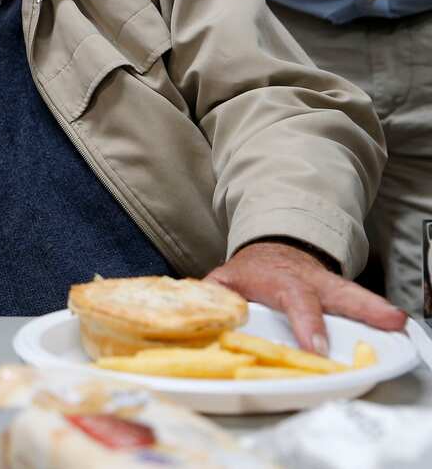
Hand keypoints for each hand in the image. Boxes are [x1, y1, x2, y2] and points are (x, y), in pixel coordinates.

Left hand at [205, 241, 405, 353]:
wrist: (270, 250)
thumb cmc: (249, 273)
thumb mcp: (224, 280)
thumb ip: (213, 295)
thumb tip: (198, 311)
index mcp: (276, 279)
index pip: (293, 298)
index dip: (306, 321)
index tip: (317, 346)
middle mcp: (308, 281)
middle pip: (335, 291)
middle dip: (361, 306)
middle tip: (387, 320)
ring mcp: (327, 286)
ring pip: (353, 294)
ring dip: (376, 308)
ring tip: (396, 321)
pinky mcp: (340, 294)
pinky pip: (360, 303)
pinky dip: (377, 313)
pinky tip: (394, 324)